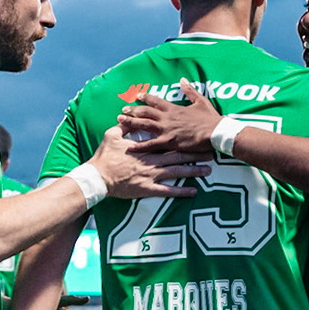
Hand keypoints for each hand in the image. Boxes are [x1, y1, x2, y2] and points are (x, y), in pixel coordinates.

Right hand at [90, 125, 211, 199]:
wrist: (98, 177)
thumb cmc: (104, 157)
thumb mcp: (112, 136)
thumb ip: (124, 127)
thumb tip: (129, 118)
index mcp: (145, 148)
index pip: (168, 141)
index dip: (183, 140)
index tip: (196, 137)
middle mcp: (152, 160)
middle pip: (178, 156)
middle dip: (195, 154)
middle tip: (210, 153)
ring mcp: (151, 175)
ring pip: (176, 172)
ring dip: (193, 171)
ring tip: (208, 171)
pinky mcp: (147, 189)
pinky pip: (168, 191)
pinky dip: (181, 191)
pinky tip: (193, 191)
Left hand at [116, 79, 221, 154]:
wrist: (215, 132)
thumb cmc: (210, 118)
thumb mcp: (200, 101)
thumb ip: (189, 90)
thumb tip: (183, 79)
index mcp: (174, 108)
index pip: (156, 101)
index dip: (145, 97)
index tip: (137, 95)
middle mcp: (167, 118)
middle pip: (145, 112)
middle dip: (133, 110)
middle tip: (123, 109)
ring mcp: (167, 130)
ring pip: (144, 125)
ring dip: (131, 122)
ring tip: (120, 120)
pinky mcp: (169, 142)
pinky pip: (151, 144)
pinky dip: (140, 146)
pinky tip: (130, 146)